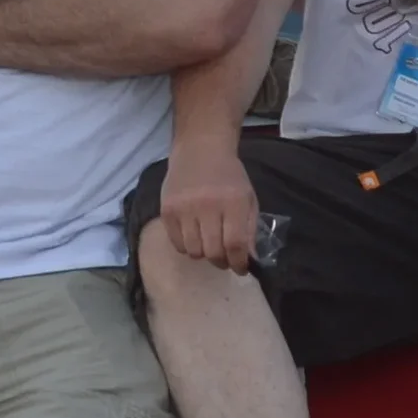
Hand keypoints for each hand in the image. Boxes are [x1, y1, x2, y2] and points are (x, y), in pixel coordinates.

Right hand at [158, 142, 263, 271]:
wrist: (200, 149)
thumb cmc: (228, 175)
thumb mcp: (248, 197)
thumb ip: (249, 228)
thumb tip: (249, 259)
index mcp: (233, 202)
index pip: (235, 244)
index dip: (239, 263)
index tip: (241, 269)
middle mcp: (208, 206)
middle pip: (213, 251)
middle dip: (222, 262)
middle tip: (225, 259)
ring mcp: (184, 208)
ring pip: (194, 251)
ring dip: (203, 254)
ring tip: (209, 245)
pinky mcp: (167, 210)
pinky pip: (177, 243)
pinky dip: (187, 247)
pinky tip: (194, 237)